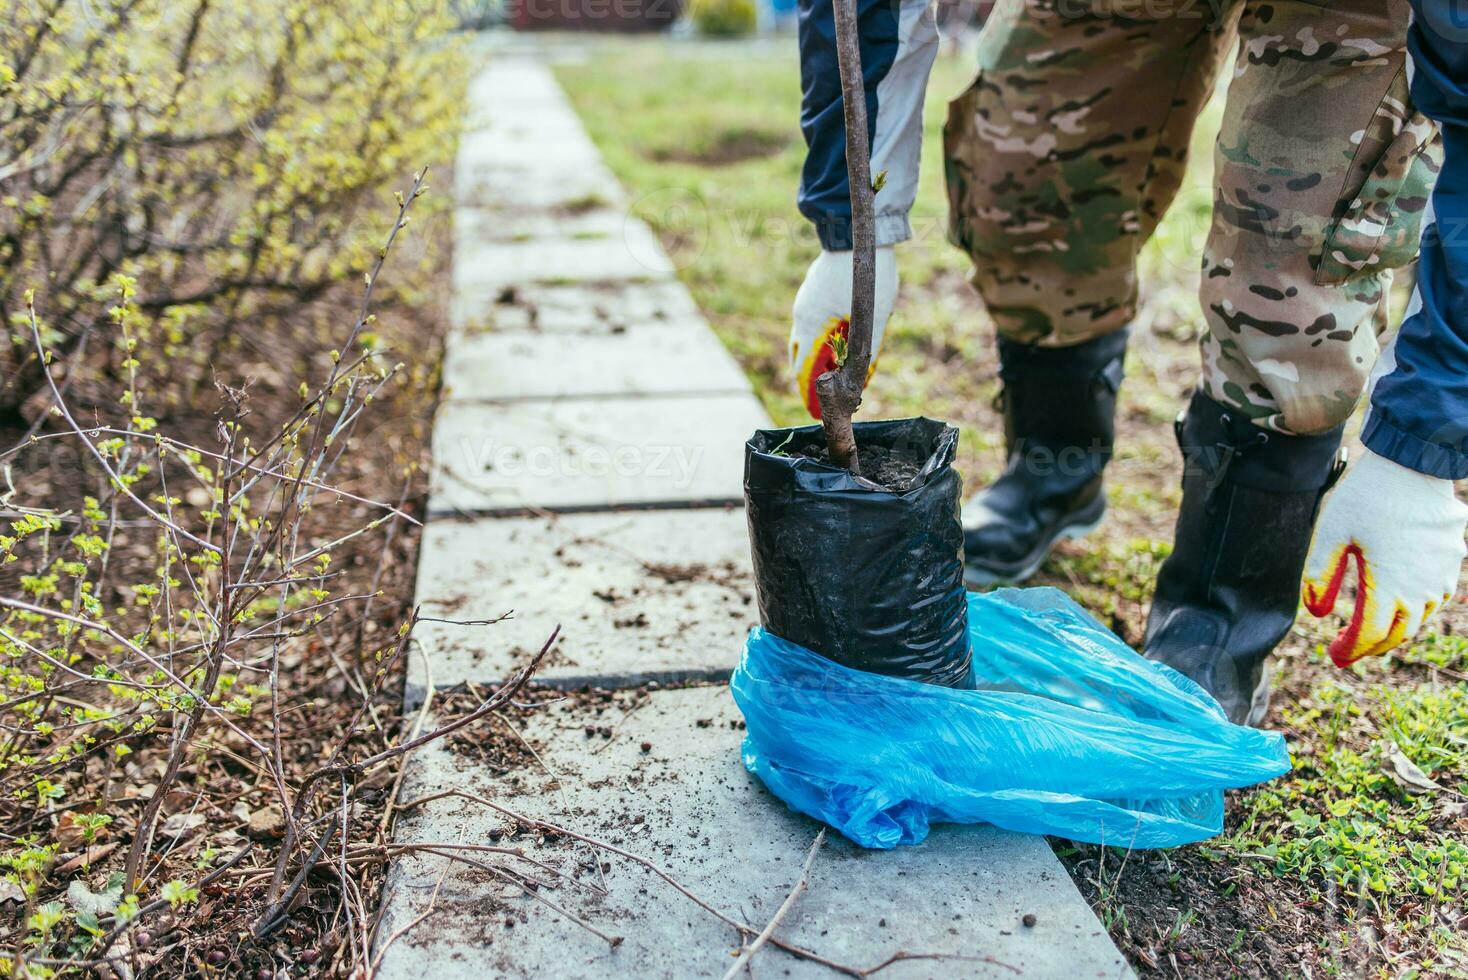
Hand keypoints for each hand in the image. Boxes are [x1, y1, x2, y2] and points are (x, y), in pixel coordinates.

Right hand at [789, 246, 896, 418]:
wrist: (857, 233)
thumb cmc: (867, 276)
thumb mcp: (875, 319)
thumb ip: (867, 351)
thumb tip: (861, 381)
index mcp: (812, 328)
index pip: (804, 373)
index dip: (809, 395)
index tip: (816, 412)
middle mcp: (802, 318)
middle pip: (800, 359)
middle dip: (811, 379)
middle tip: (824, 395)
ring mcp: (805, 303)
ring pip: (806, 340)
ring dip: (818, 358)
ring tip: (836, 369)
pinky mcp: (811, 292)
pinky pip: (813, 323)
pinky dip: (821, 338)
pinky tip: (839, 337)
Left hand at [1302, 450, 1465, 665]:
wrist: (1413, 466)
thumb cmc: (1366, 497)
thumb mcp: (1330, 534)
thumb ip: (1319, 576)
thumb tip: (1317, 614)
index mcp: (1388, 584)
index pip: (1370, 634)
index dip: (1350, 650)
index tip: (1333, 656)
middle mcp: (1421, 587)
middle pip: (1397, 635)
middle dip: (1371, 647)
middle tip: (1347, 651)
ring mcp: (1441, 575)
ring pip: (1419, 619)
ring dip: (1394, 630)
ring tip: (1369, 632)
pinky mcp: (1452, 561)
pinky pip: (1436, 599)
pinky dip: (1415, 610)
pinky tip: (1397, 605)